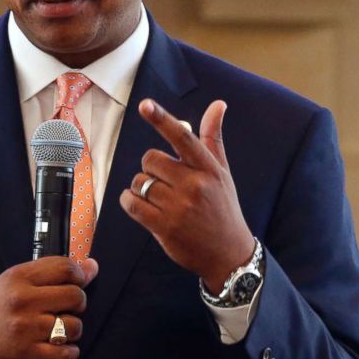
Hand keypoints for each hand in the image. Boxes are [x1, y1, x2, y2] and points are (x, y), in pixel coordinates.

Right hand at [0, 256, 98, 358]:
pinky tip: (62, 349)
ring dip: (73, 330)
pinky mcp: (25, 353)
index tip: (77, 283)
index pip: (65, 268)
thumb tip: (93, 267)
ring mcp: (24, 328)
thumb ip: (51, 273)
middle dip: (79, 303)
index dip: (79, 275)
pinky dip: (70, 353)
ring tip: (61, 330)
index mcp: (19, 276)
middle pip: (75, 296)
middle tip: (67, 309)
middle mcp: (22, 300)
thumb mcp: (14, 280)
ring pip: (73, 326)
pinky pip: (64, 354)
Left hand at [119, 99, 254, 291]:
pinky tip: (139, 205)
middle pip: (150, 159)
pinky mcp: (165, 227)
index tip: (145, 104)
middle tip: (164, 182)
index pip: (183, 138)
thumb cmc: (223, 208)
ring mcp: (179, 207)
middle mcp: (195, 185)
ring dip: (141, 188)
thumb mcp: (222, 172)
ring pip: (139, 181)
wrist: (229, 254)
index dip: (162, 119)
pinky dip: (129, 201)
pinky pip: (132, 204)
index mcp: (208, 168)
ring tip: (158, 199)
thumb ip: (213, 138)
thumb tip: (218, 104)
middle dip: (151, 168)